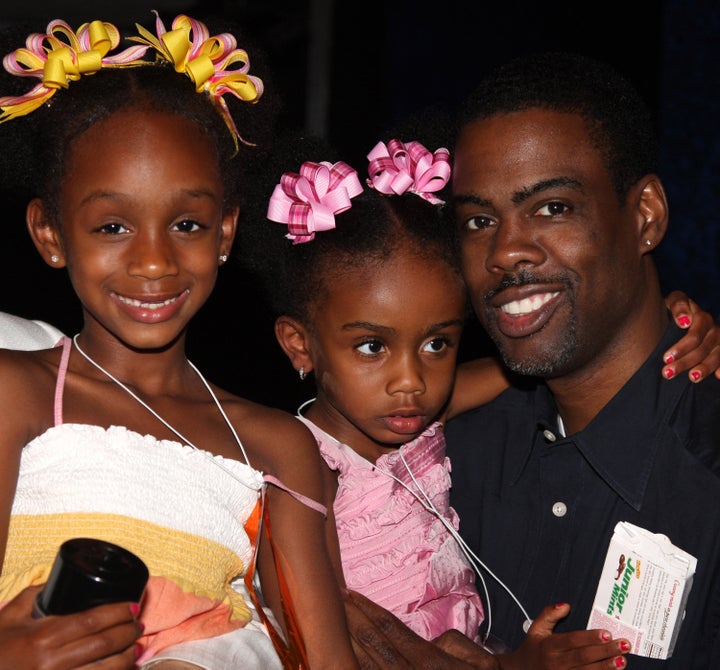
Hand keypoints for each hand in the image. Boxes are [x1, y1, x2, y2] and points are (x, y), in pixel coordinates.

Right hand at [0, 585, 142, 669]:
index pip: (90, 621)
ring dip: (125, 659)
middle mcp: (51, 662)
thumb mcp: (7, 619)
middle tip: (139, 624)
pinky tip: (121, 669)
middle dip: (127, 633)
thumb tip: (55, 580)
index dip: (116, 613)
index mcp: (42, 636)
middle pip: (102, 645)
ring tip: (136, 648)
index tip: (132, 606)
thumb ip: (31, 596)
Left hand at [343, 589, 498, 668]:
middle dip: (350, 620)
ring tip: (329, 621)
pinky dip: (355, 664)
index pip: (391, 629)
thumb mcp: (480, 660)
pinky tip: (341, 654)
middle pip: (374, 643)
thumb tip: (433, 639)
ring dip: (346, 641)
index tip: (347, 592)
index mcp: (431, 663)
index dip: (367, 609)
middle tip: (330, 598)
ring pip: (366, 665)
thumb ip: (452, 643)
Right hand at [495, 603, 629, 669]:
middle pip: (584, 657)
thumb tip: (566, 605)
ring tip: (622, 660)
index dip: (590, 637)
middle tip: (623, 645)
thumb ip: (549, 614)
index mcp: (549, 646)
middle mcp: (556, 663)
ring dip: (606, 667)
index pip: (572, 640)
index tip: (607, 633)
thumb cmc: (533, 649)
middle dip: (605, 651)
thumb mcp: (536, 628)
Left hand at [663, 291, 719, 380]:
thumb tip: (684, 322)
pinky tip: (718, 376)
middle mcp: (714, 330)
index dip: (682, 348)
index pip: (695, 335)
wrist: (685, 316)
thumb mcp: (675, 301)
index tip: (666, 358)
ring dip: (704, 369)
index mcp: (702, 318)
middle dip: (684, 362)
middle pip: (702, 349)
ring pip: (716, 357)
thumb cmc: (678, 310)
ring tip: (691, 378)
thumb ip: (679, 305)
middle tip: (667, 373)